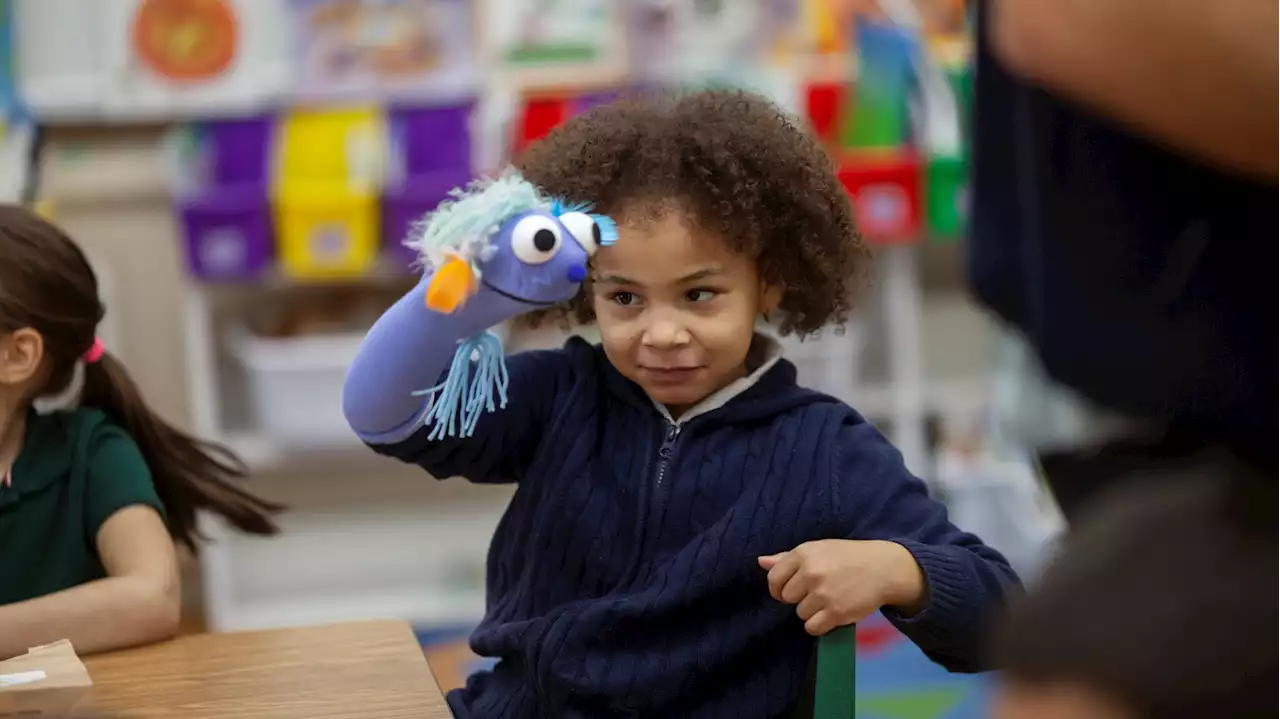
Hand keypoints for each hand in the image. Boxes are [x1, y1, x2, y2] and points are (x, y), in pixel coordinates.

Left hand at [758, 539, 926, 635]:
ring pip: (800, 614)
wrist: (882, 568)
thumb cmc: (846, 557)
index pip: (774, 578)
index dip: (779, 588)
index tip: (789, 591)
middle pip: (787, 598)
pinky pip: (812, 628)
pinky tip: (831, 614)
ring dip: (812, 611)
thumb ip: (787, 558)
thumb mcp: (817, 550)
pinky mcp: (836, 612)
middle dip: (799, 598)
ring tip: (829, 600)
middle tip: (817, 592)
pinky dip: (819, 625)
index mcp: (804, 554)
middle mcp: (811, 573)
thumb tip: (760, 562)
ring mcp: (823, 594)